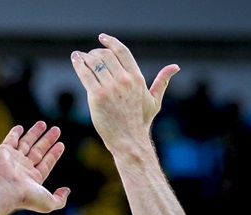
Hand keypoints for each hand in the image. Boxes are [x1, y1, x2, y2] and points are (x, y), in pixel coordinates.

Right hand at [0, 121, 69, 212]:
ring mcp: (13, 159)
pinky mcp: (4, 151)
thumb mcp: (49, 202)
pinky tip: (21, 127)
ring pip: (26, 143)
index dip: (54, 154)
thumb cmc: (26, 197)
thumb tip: (67, 191)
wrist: (5, 189)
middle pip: (38, 151)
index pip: (46, 163)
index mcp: (33, 178)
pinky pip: (10, 139)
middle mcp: (23, 168)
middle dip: (47, 140)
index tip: (61, 144)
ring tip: (43, 124)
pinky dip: (15, 133)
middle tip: (56, 130)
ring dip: (34, 133)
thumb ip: (60, 199)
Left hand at [71, 34, 177, 152]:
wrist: (129, 140)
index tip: (102, 38)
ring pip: (95, 62)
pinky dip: (78, 64)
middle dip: (95, 52)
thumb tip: (175, 67)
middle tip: (88, 55)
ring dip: (85, 57)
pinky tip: (75, 60)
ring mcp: (110, 88)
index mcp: (137, 78)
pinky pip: (85, 74)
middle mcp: (124, 80)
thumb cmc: (140, 122)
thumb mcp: (154, 100)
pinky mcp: (97, 96)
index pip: (122, 52)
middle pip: (106, 55)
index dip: (111, 42)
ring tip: (79, 57)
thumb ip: (162, 81)